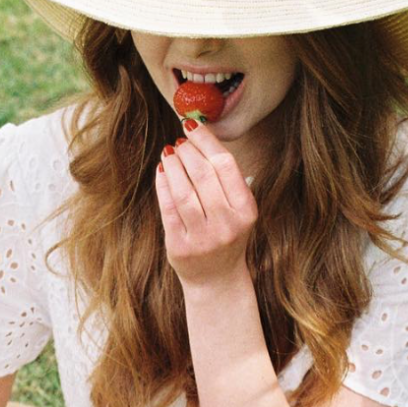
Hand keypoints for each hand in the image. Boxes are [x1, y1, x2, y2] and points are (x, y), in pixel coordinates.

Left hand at [154, 121, 257, 288]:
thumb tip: (202, 137)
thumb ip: (228, 180)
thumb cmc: (227, 236)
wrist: (216, 280)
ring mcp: (202, 238)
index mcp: (246, 211)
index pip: (226, 165)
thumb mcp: (239, 211)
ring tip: (169, 154)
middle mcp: (227, 225)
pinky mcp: (179, 247)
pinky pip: (167, 209)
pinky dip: (162, 186)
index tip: (193, 126)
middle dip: (187, 151)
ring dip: (173, 166)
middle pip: (203, 175)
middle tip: (179, 141)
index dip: (206, 141)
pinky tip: (161, 172)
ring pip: (183, 191)